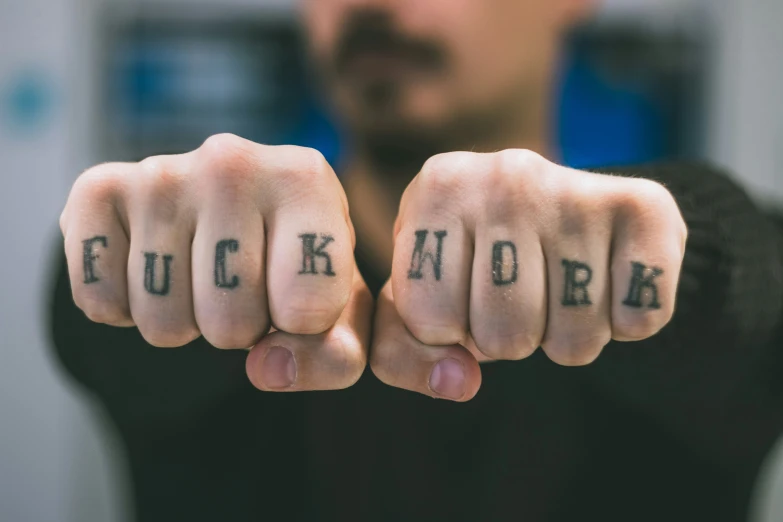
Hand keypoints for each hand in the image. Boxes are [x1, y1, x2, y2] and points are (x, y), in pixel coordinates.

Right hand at [60, 134, 370, 391]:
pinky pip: (99, 299)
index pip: (308, 306)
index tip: (301, 297)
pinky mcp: (98, 189)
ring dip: (182, 323)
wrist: (228, 216)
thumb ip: (336, 356)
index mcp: (306, 180)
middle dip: (238, 330)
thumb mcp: (338, 312)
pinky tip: (149, 270)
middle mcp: (233, 162)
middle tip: (243, 287)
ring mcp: (161, 173)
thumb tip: (267, 368)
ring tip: (199, 276)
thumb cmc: (293, 267)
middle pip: (230, 324)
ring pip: (162, 322)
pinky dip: (121, 310)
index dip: (303, 328)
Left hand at [370, 150, 686, 400]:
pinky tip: (607, 281)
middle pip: (504, 336)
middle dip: (508, 338)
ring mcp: (576, 188)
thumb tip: (460, 382)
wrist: (558, 209)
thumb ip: (401, 352)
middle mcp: (505, 176)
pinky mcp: (646, 206)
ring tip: (559, 287)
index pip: (429, 320)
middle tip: (517, 293)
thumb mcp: (417, 298)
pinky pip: (641, 320)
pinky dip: (626, 324)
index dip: (448, 328)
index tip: (462, 290)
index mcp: (438, 189)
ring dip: (566, 336)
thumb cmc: (473, 262)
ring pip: (573, 339)